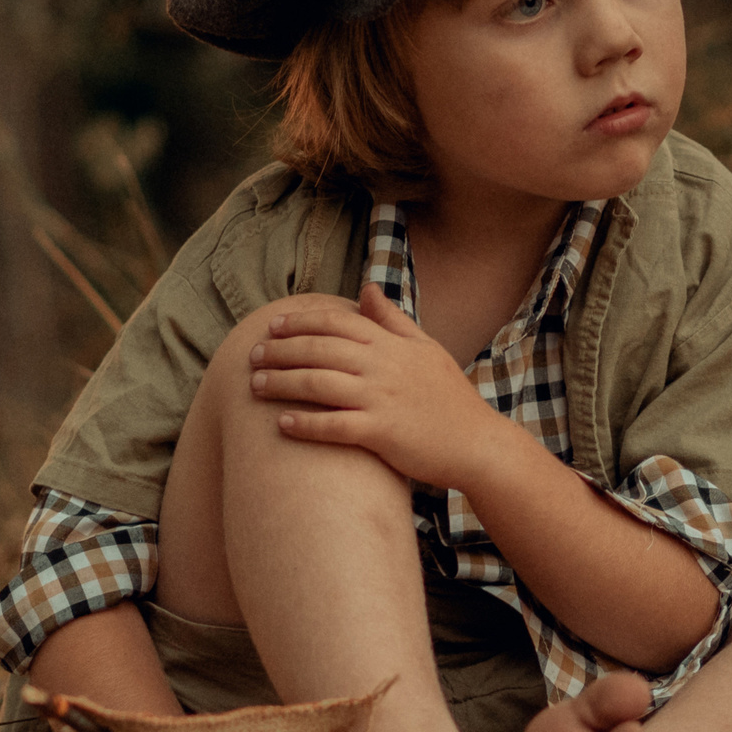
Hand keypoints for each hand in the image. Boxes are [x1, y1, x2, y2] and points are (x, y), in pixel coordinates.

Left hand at [249, 286, 508, 487]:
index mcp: (393, 344)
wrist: (479, 444)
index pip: (337, 322)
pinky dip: (304, 424)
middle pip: (319, 349)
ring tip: (255, 386)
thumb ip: (394, 319)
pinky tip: (281, 425)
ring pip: (318, 384)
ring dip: (282, 383)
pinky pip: (333, 426)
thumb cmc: (450, 398)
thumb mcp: (427, 349)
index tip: (272, 325)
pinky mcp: (382, 433)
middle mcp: (384, 366)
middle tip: (253, 355)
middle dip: (280, 350)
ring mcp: (383, 399)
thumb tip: (367, 288)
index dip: (300, 321)